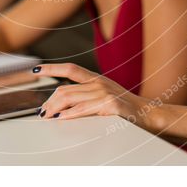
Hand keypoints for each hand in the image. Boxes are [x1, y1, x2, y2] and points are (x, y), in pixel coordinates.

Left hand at [35, 64, 154, 128]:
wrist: (151, 115)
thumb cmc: (127, 110)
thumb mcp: (106, 98)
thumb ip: (87, 98)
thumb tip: (62, 107)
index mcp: (97, 80)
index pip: (70, 69)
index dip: (52, 68)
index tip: (36, 69)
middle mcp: (99, 83)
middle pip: (65, 88)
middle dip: (50, 100)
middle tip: (41, 111)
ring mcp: (105, 93)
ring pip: (70, 97)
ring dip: (54, 108)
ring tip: (46, 116)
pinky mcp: (110, 105)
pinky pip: (84, 109)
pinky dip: (69, 114)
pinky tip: (61, 118)